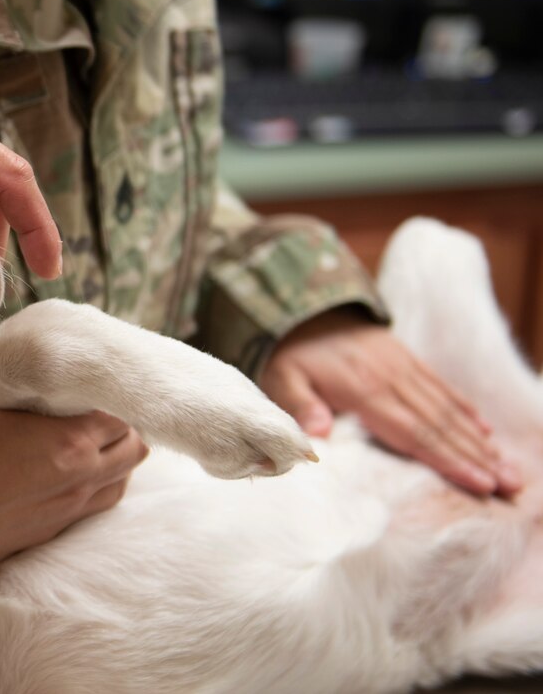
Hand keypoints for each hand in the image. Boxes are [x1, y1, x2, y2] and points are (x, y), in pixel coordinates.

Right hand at [0, 392, 147, 581]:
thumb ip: (32, 394)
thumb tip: (49, 383)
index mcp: (70, 440)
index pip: (122, 411)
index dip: (113, 395)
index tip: (96, 385)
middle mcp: (83, 475)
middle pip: (135, 445)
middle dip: (125, 425)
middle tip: (99, 410)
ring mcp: (73, 506)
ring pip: (124, 477)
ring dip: (118, 456)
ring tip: (93, 440)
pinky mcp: (58, 527)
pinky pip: (102, 502)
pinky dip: (103, 483)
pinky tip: (79, 471)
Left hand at [259, 309, 521, 495]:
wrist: (303, 304)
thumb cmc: (290, 352)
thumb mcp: (281, 377)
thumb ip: (300, 406)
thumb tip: (318, 436)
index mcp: (364, 392)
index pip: (413, 433)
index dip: (448, 460)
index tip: (480, 484)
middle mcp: (392, 380)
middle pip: (441, 426)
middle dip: (478, 459)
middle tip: (511, 487)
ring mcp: (404, 368)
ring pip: (449, 409)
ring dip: (481, 442)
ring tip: (509, 469)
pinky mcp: (407, 359)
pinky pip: (442, 387)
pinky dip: (467, 410)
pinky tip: (486, 431)